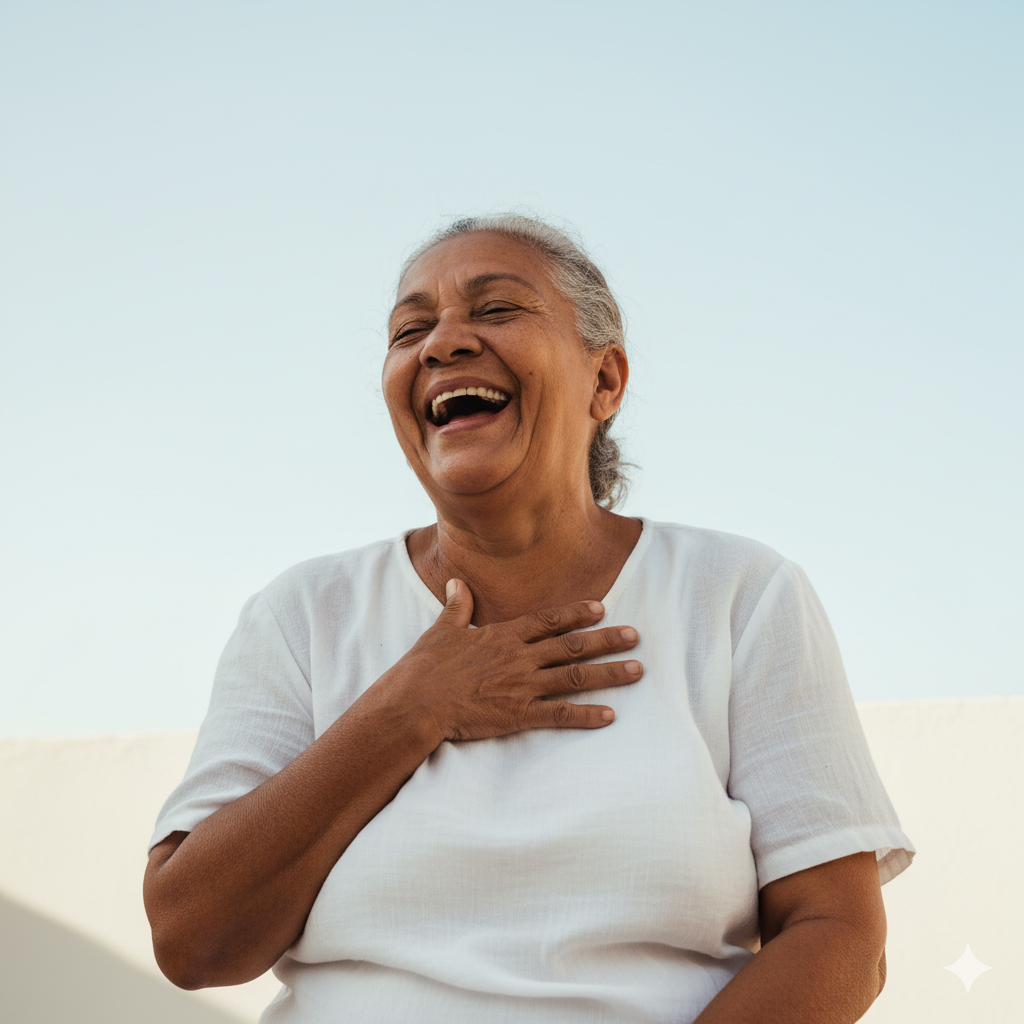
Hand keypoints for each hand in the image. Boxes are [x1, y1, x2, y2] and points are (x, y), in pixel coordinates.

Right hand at [383, 578, 642, 743]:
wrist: (414, 704)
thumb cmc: (425, 668)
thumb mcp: (441, 630)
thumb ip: (456, 606)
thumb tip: (456, 582)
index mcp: (503, 635)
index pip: (549, 620)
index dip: (577, 613)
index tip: (602, 608)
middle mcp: (520, 658)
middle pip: (572, 646)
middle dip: (607, 640)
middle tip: (635, 636)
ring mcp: (522, 687)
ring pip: (574, 677)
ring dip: (608, 673)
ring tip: (636, 670)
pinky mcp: (518, 715)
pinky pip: (559, 716)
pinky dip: (586, 716)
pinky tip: (610, 716)